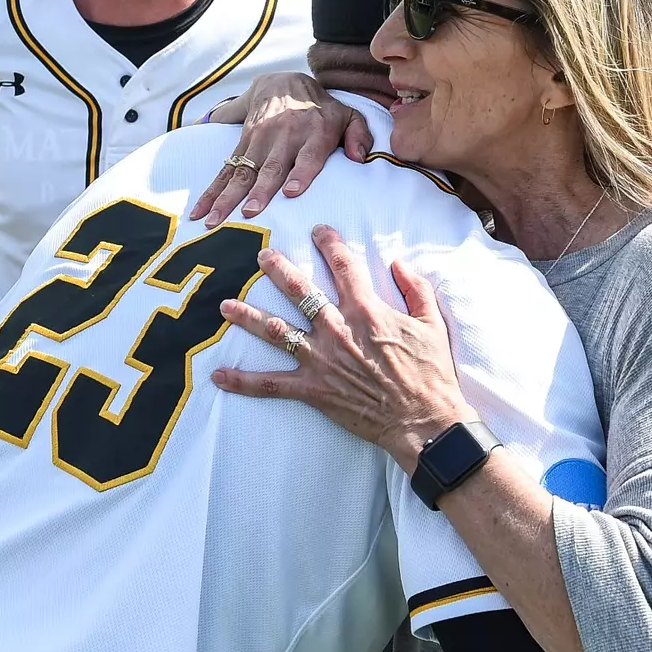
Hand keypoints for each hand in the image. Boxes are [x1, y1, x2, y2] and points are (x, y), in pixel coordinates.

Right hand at [189, 73, 373, 227]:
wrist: (284, 81)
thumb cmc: (321, 110)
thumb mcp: (347, 115)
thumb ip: (358, 135)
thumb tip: (359, 157)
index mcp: (313, 132)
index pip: (308, 154)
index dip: (300, 172)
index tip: (291, 191)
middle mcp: (284, 136)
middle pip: (270, 167)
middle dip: (259, 190)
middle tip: (250, 213)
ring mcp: (259, 140)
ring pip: (243, 171)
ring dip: (228, 196)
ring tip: (215, 219)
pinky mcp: (241, 144)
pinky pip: (225, 169)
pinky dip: (211, 190)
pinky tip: (200, 211)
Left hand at [211, 225, 473, 470]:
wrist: (422, 420)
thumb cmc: (430, 373)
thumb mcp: (431, 324)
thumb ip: (416, 289)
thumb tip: (398, 264)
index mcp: (366, 310)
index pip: (343, 266)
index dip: (330, 243)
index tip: (319, 231)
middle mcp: (337, 329)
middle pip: (299, 290)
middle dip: (277, 269)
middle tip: (261, 256)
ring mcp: (321, 360)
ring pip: (276, 331)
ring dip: (248, 317)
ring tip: (225, 306)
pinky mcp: (313, 389)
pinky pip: (272, 385)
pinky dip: (244, 383)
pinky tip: (220, 377)